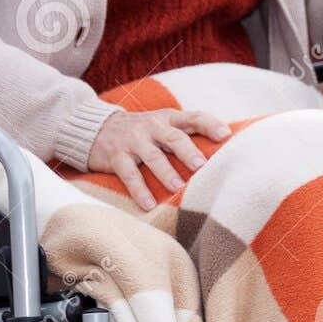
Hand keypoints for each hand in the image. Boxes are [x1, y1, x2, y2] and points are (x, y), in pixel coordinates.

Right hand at [88, 108, 231, 209]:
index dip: (209, 124)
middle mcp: (152, 126)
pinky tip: (149, 204)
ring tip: (178, 188)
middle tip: (201, 166)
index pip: (192, 117)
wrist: (96, 128)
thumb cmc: (141, 132)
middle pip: (174, 137)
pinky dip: (139, 190)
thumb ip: (184, 135)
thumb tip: (220, 154)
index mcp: (168, 118)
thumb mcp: (162, 126)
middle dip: (188, 151)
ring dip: (166, 172)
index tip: (225, 135)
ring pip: (152, 156)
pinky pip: (129, 174)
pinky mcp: (116, 156)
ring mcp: (133, 140)